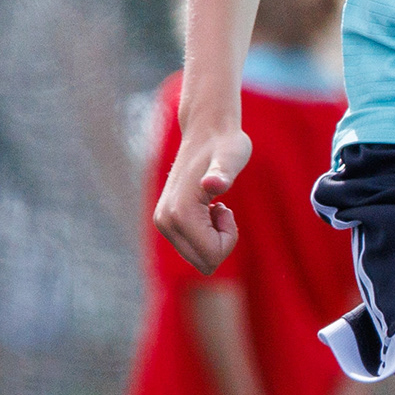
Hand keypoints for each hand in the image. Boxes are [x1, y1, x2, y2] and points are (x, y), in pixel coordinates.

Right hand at [154, 115, 249, 273]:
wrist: (206, 132)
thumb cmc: (225, 144)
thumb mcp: (232, 157)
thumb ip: (223, 172)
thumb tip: (212, 184)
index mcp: (179, 214)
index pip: (212, 256)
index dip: (229, 237)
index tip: (227, 207)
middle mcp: (164, 222)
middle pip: (204, 263)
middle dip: (221, 240)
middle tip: (222, 207)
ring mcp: (162, 224)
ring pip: (199, 258)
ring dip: (214, 236)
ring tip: (213, 205)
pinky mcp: (165, 223)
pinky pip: (193, 248)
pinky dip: (206, 233)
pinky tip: (206, 206)